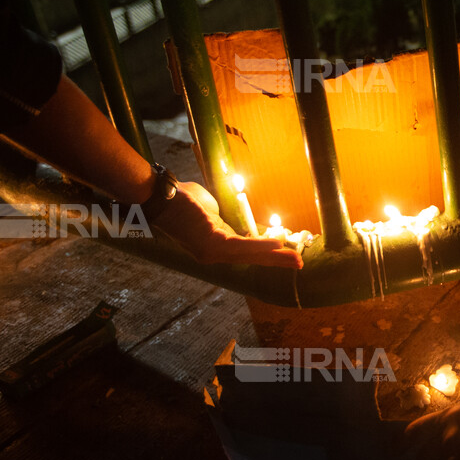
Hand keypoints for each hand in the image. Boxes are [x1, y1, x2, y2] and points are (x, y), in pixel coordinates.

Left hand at [150, 180, 302, 268]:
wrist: (161, 196)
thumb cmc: (182, 198)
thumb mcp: (210, 208)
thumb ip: (224, 215)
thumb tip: (234, 213)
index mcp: (214, 246)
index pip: (245, 252)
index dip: (266, 253)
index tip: (284, 252)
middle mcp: (213, 254)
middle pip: (251, 258)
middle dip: (276, 260)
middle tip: (298, 263)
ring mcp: (212, 252)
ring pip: (250, 254)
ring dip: (275, 256)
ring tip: (294, 258)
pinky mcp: (212, 244)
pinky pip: (242, 246)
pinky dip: (261, 246)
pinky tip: (277, 246)